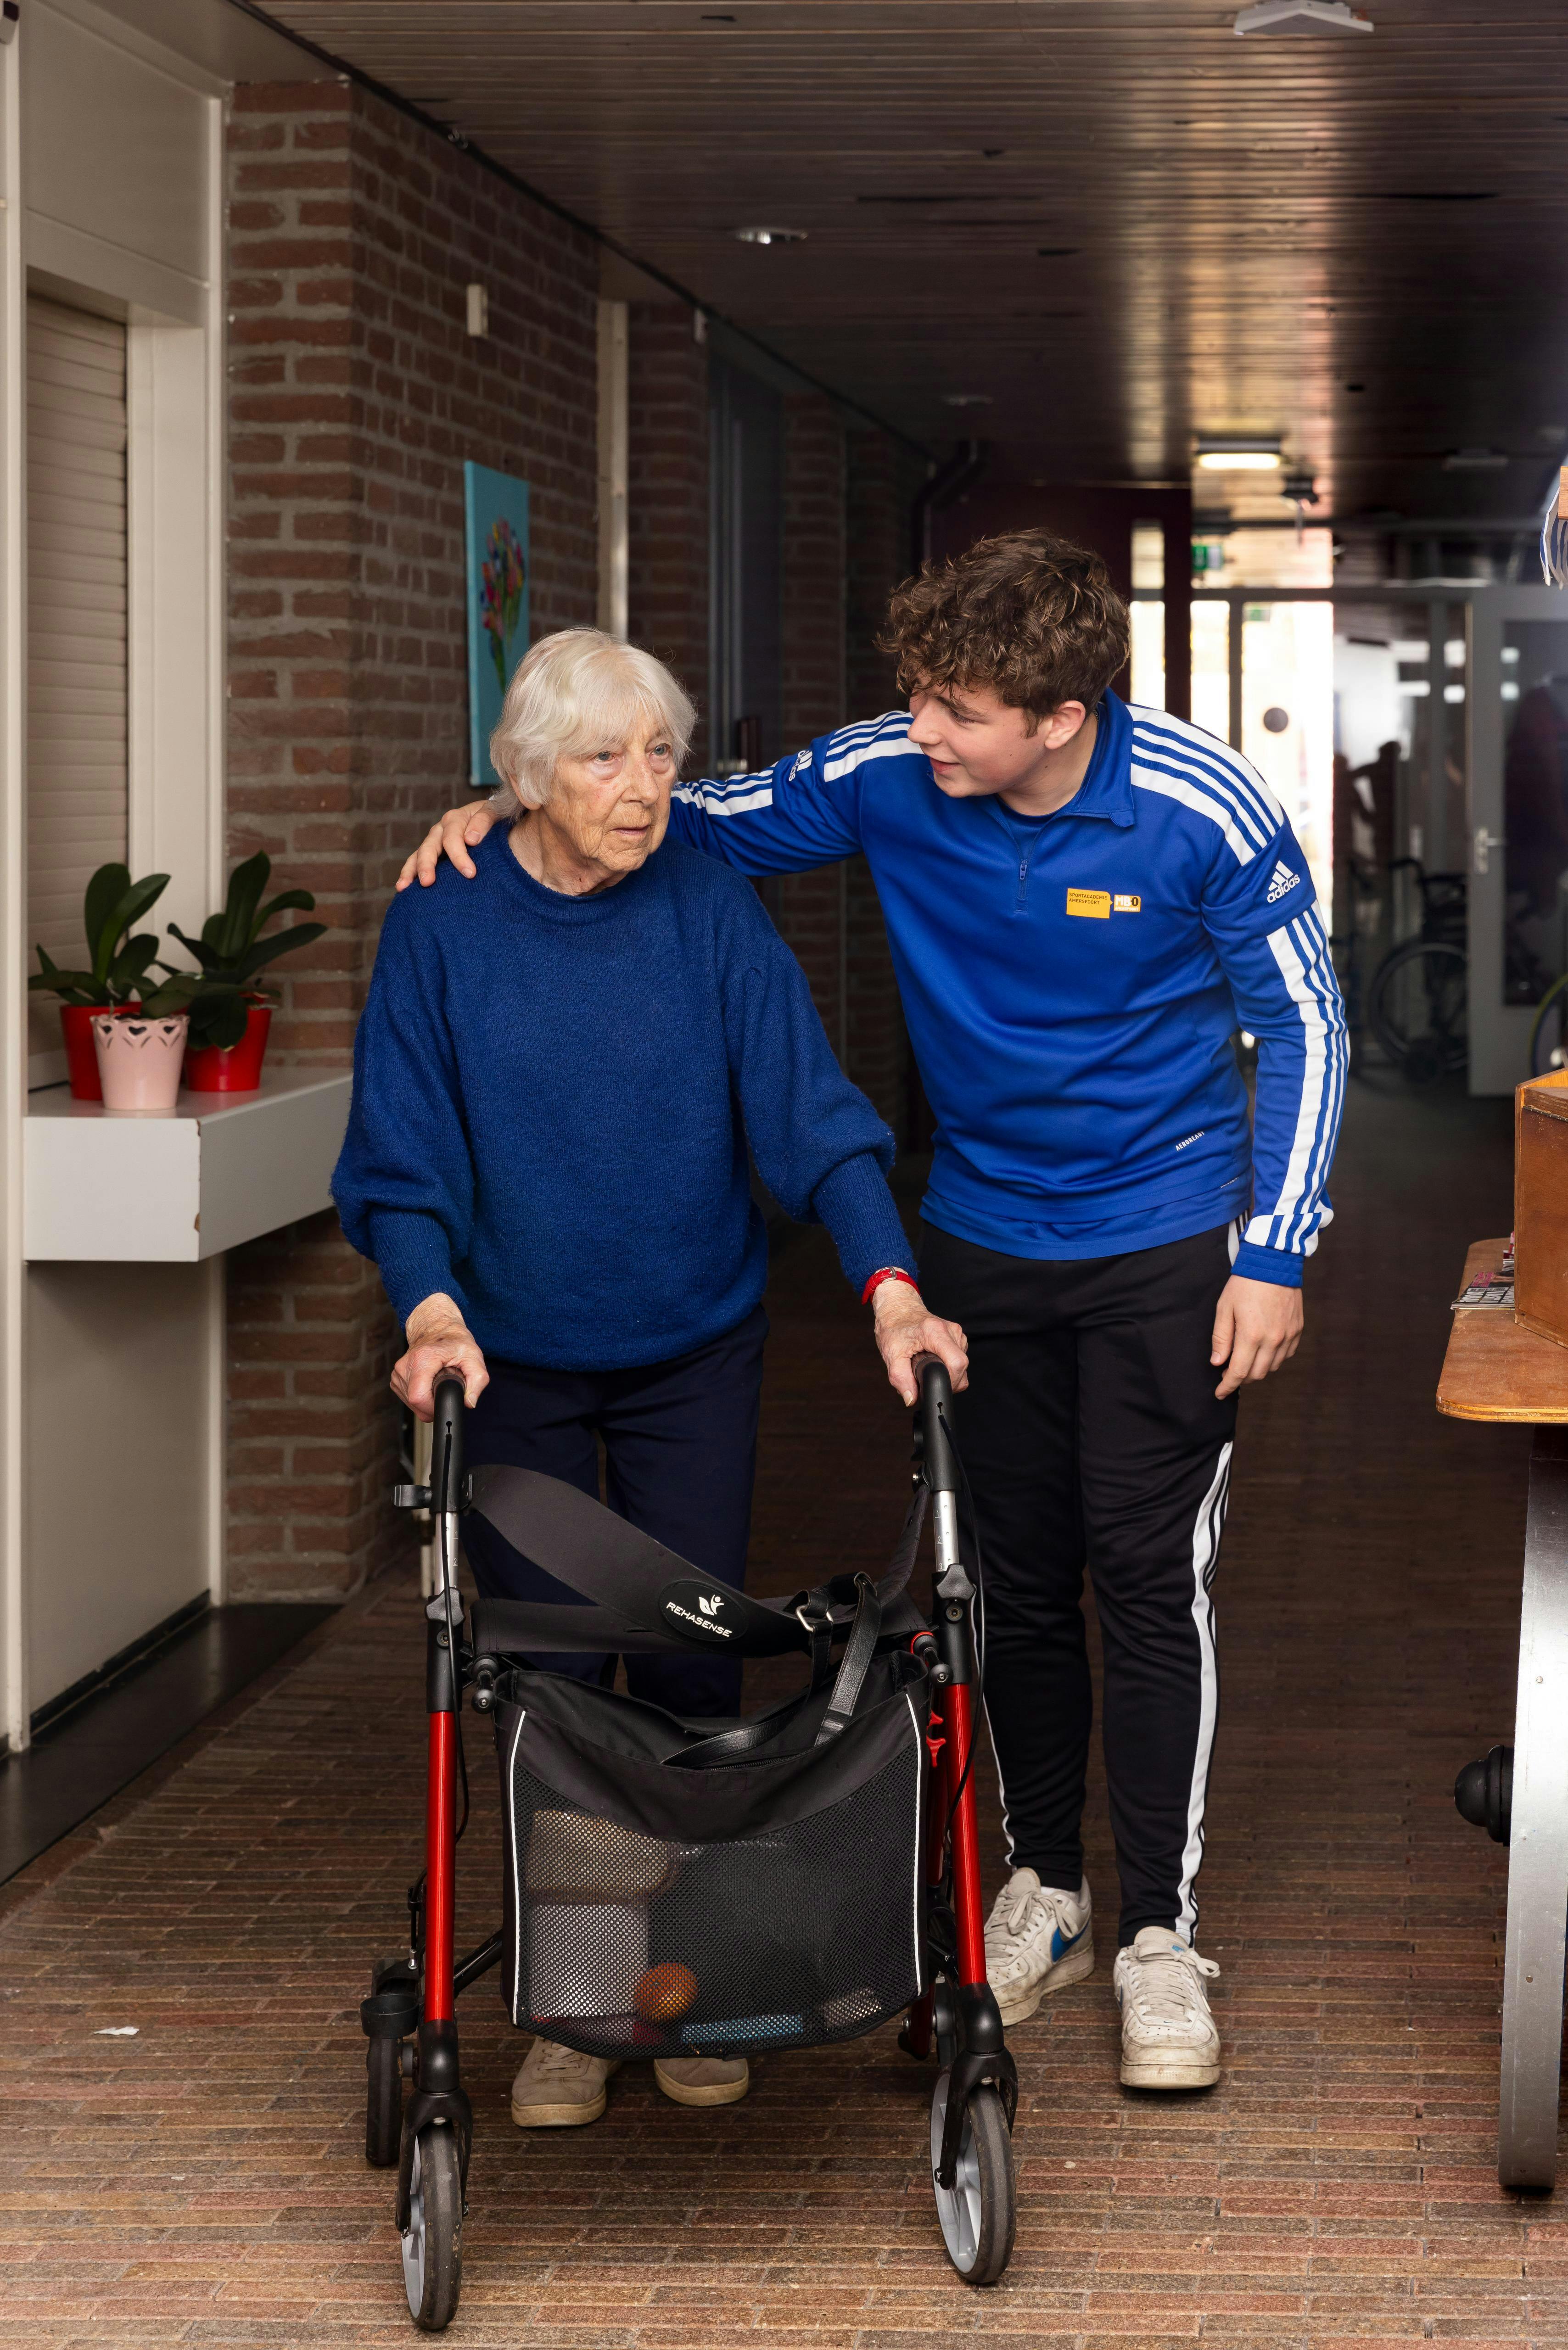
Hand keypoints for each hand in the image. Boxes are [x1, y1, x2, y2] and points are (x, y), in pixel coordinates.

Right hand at [392, 1293, 489, 1419]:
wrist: (437, 1328)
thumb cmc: (455, 1341)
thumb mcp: (474, 1357)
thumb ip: (478, 1380)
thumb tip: (469, 1402)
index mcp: (422, 1359)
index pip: (418, 1397)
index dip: (434, 1407)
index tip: (446, 1400)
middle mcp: (405, 1365)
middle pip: (415, 1403)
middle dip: (434, 1404)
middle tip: (446, 1388)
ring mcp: (398, 1372)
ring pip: (411, 1403)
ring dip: (427, 1400)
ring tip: (437, 1382)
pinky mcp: (396, 1378)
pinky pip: (408, 1399)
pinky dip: (421, 1396)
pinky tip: (429, 1384)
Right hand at [396, 797, 499, 890]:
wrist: (493, 820)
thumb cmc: (495, 818)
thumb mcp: (494, 812)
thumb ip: (484, 820)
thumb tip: (470, 839)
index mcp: (455, 819)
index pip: (452, 838)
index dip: (459, 856)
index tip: (470, 873)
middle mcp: (440, 830)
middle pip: (429, 847)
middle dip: (427, 865)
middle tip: (428, 882)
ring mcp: (434, 842)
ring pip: (418, 855)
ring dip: (410, 871)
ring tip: (403, 887)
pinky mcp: (432, 854)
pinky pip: (416, 863)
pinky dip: (410, 875)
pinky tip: (403, 889)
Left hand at [872, 1277, 968, 1405]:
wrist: (898, 1309)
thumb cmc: (894, 1327)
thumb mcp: (891, 1354)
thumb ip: (900, 1378)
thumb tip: (911, 1398)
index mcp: (935, 1332)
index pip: (957, 1363)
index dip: (949, 1380)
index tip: (934, 1384)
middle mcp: (951, 1330)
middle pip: (962, 1366)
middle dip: (946, 1379)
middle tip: (924, 1374)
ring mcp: (957, 1333)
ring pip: (962, 1365)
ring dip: (946, 1372)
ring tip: (926, 1363)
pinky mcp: (958, 1336)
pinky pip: (959, 1359)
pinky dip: (947, 1365)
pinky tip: (932, 1358)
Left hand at [1210, 1274, 1302, 1399]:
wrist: (1273, 1264)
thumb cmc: (1244, 1284)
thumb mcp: (1224, 1308)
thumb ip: (1221, 1338)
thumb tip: (1217, 1363)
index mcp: (1251, 1335)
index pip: (1238, 1372)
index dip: (1227, 1386)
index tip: (1220, 1393)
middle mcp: (1273, 1340)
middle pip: (1256, 1375)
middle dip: (1241, 1379)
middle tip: (1228, 1372)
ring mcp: (1288, 1336)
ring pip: (1272, 1367)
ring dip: (1257, 1370)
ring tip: (1245, 1360)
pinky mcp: (1297, 1330)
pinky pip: (1285, 1355)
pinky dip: (1273, 1359)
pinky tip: (1263, 1350)